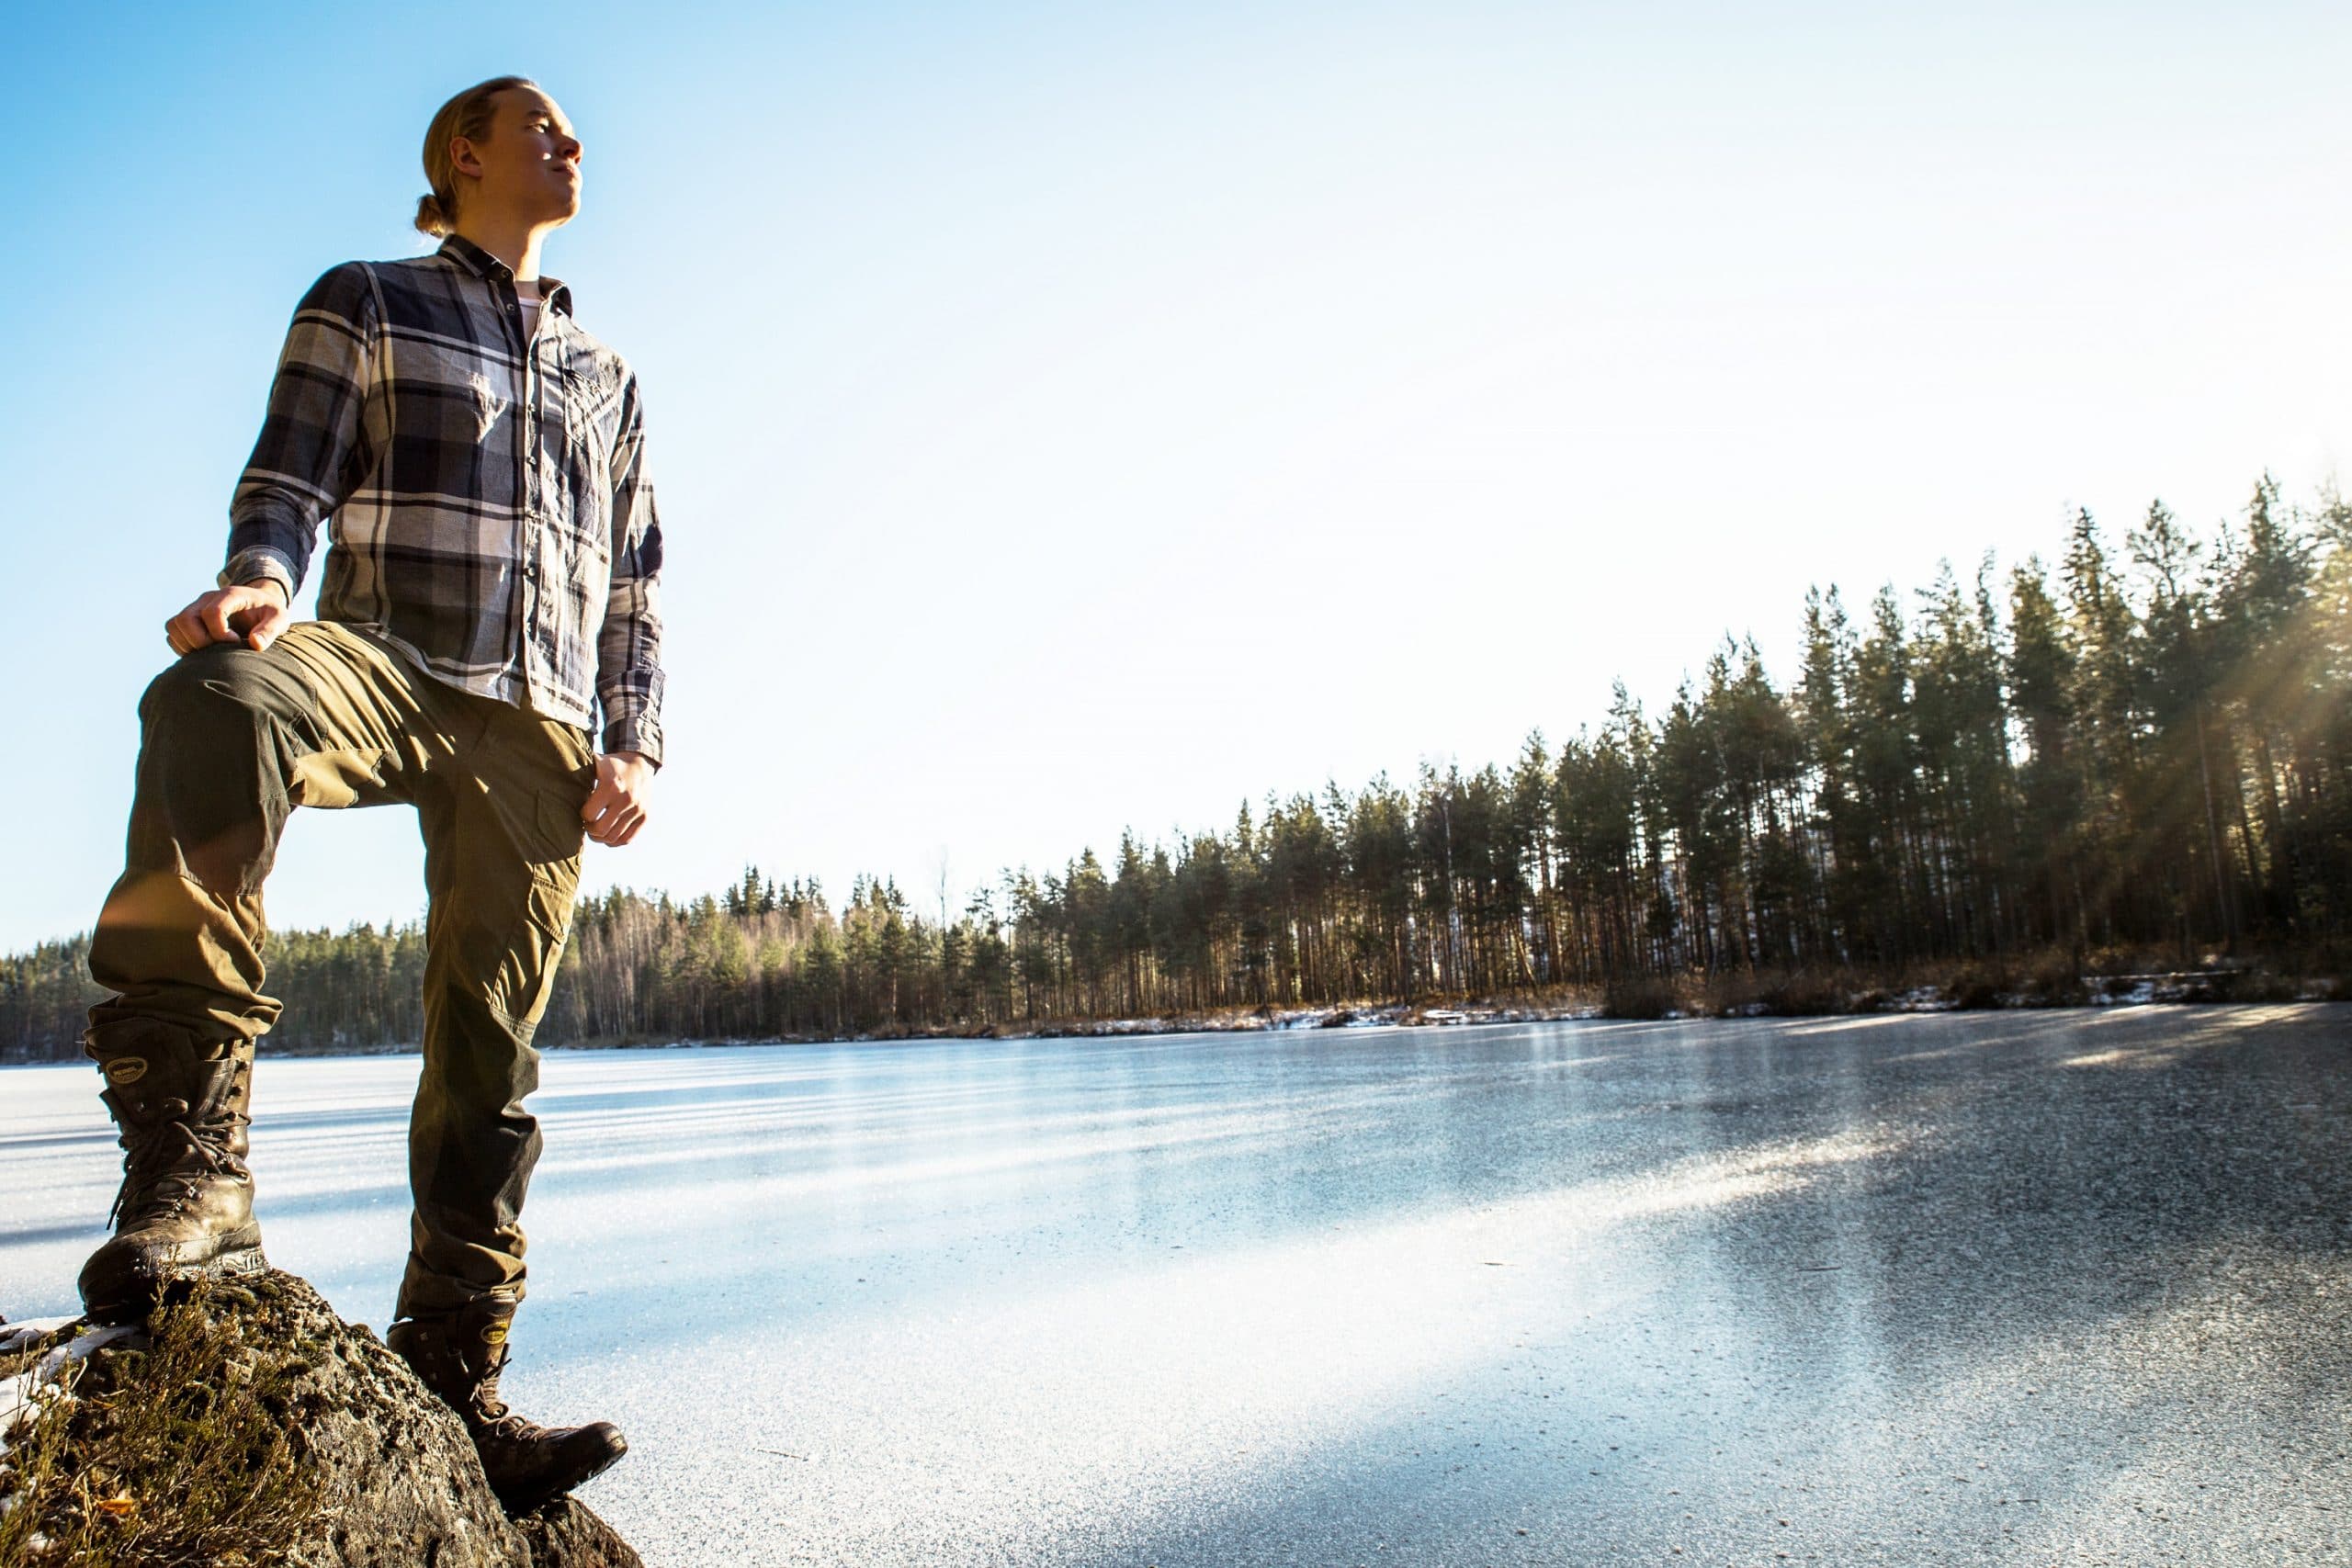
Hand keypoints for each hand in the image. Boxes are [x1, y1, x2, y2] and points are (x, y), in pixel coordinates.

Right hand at [166, 580, 289, 655]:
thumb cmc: (269, 612)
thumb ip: (270, 630)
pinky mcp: (189, 617)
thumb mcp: (280, 618)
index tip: (235, 642)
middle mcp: (207, 598)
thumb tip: (255, 644)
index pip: (213, 612)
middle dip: (200, 641)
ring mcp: (195, 607)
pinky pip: (172, 632)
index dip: (220, 633)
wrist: (259, 603)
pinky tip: (202, 652)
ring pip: (174, 625)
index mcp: (231, 595)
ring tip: (210, 652)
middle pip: (185, 619)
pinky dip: (182, 645)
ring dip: (188, 644)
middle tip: (219, 650)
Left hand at [581, 751, 654, 846]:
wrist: (640, 766)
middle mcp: (626, 799)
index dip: (582, 816)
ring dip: (600, 838)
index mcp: (611, 786)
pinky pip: (627, 839)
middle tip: (587, 824)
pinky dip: (614, 841)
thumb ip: (577, 769)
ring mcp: (638, 809)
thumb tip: (554, 771)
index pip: (589, 815)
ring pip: (613, 838)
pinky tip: (607, 835)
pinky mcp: (645, 817)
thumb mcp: (595, 762)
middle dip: (589, 830)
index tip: (582, 812)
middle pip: (601, 830)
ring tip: (595, 830)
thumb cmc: (611, 766)